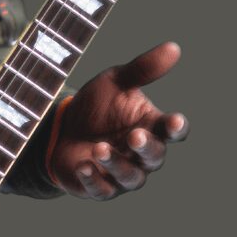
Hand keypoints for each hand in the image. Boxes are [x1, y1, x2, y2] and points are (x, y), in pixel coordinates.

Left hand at [48, 41, 187, 199]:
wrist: (61, 128)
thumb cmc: (97, 106)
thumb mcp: (115, 82)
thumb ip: (142, 69)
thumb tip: (173, 47)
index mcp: (151, 127)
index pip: (172, 131)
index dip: (175, 127)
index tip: (174, 121)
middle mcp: (141, 154)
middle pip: (154, 156)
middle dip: (146, 147)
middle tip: (135, 136)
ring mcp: (121, 173)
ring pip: (130, 176)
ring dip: (116, 164)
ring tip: (100, 148)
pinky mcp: (99, 188)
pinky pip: (101, 190)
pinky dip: (94, 180)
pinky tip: (84, 166)